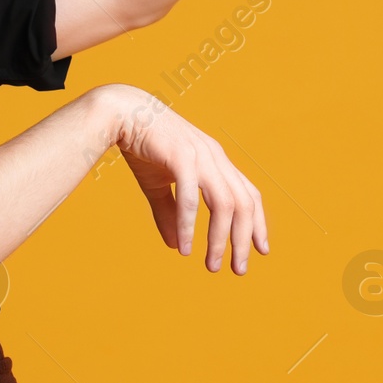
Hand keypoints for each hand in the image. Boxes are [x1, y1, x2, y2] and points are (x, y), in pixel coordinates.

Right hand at [97, 85, 268, 274]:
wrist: (121, 113)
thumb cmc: (142, 147)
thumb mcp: (158, 185)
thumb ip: (170, 214)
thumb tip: (177, 246)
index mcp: (216, 161)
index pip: (248, 195)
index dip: (258, 223)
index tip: (261, 250)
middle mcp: (214, 158)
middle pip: (243, 204)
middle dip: (244, 239)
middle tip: (239, 269)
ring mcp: (200, 155)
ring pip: (224, 203)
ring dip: (220, 238)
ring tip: (213, 265)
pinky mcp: (180, 156)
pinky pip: (191, 197)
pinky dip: (190, 225)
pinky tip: (185, 247)